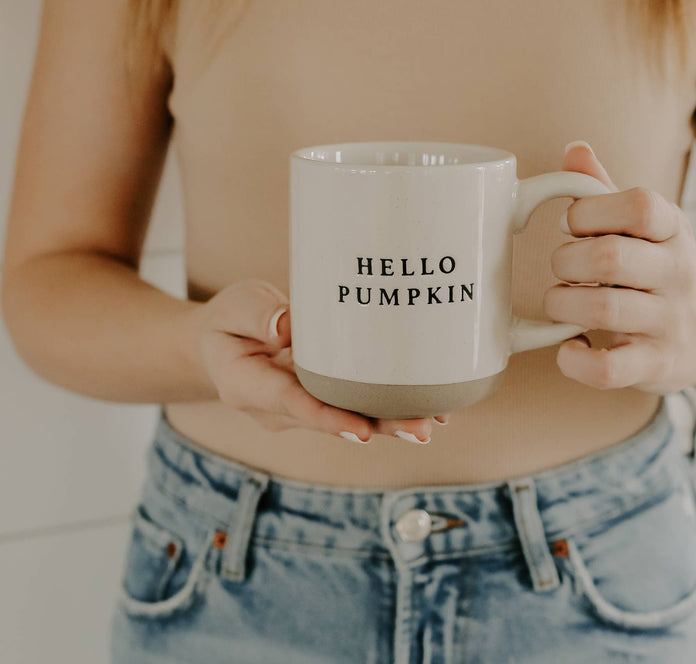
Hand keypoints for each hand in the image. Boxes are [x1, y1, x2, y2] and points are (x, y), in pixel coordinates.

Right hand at [189, 279, 448, 443]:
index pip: (292, 404)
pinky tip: (423, 409)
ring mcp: (299, 410)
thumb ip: (258, 314)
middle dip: (377, 426)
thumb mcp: (235, 306)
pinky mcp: (318, 401)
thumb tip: (288, 327)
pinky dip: (385, 409)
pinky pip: (352, 408)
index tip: (361, 430)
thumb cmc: (230, 321)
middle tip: (421, 430)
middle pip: (330, 421)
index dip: (329, 418)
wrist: (222, 344)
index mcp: (248, 386)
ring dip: (389, 423)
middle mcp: (276, 409)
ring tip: (431, 424)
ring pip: (347, 420)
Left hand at [543, 142, 695, 393]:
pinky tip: (570, 346)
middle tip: (563, 269)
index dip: (591, 212)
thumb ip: (606, 190)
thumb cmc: (663, 271)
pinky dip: (573, 360)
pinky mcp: (656, 366)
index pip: (639, 205)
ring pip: (602, 309)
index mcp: (672, 231)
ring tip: (562, 303)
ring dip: (561, 304)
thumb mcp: (648, 226)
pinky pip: (607, 369)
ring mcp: (669, 323)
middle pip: (609, 257)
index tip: (574, 225)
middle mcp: (676, 275)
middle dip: (566, 261)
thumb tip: (574, 150)